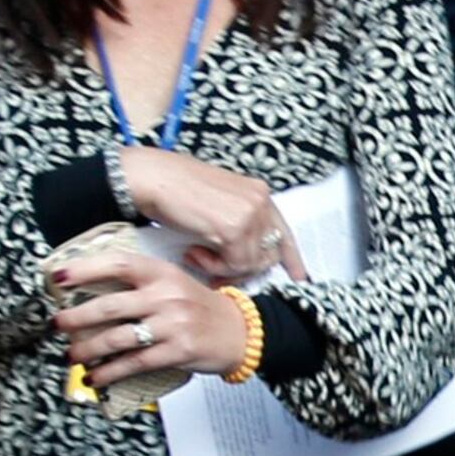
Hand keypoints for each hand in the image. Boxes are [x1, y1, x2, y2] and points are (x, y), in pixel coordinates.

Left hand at [48, 238, 249, 389]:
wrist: (240, 331)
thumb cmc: (200, 308)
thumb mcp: (174, 283)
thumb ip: (141, 283)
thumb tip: (94, 292)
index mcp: (162, 273)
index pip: (118, 264)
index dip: (85, 269)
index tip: (59, 277)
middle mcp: (166, 296)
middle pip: (110, 306)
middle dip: (76, 318)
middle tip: (57, 324)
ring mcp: (172, 324)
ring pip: (117, 338)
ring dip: (88, 349)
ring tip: (72, 355)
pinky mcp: (176, 351)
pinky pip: (134, 363)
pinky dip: (109, 372)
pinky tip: (96, 376)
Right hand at [116, 150, 302, 281]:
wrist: (153, 178)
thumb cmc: (176, 191)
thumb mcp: (219, 205)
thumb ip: (239, 225)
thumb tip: (247, 258)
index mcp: (258, 193)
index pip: (284, 233)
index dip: (292, 259)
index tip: (300, 278)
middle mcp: (260, 201)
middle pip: (268, 255)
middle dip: (243, 269)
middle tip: (215, 269)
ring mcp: (250, 214)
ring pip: (250, 264)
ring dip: (221, 267)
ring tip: (197, 253)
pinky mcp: (234, 228)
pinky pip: (234, 265)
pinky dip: (212, 266)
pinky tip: (194, 252)